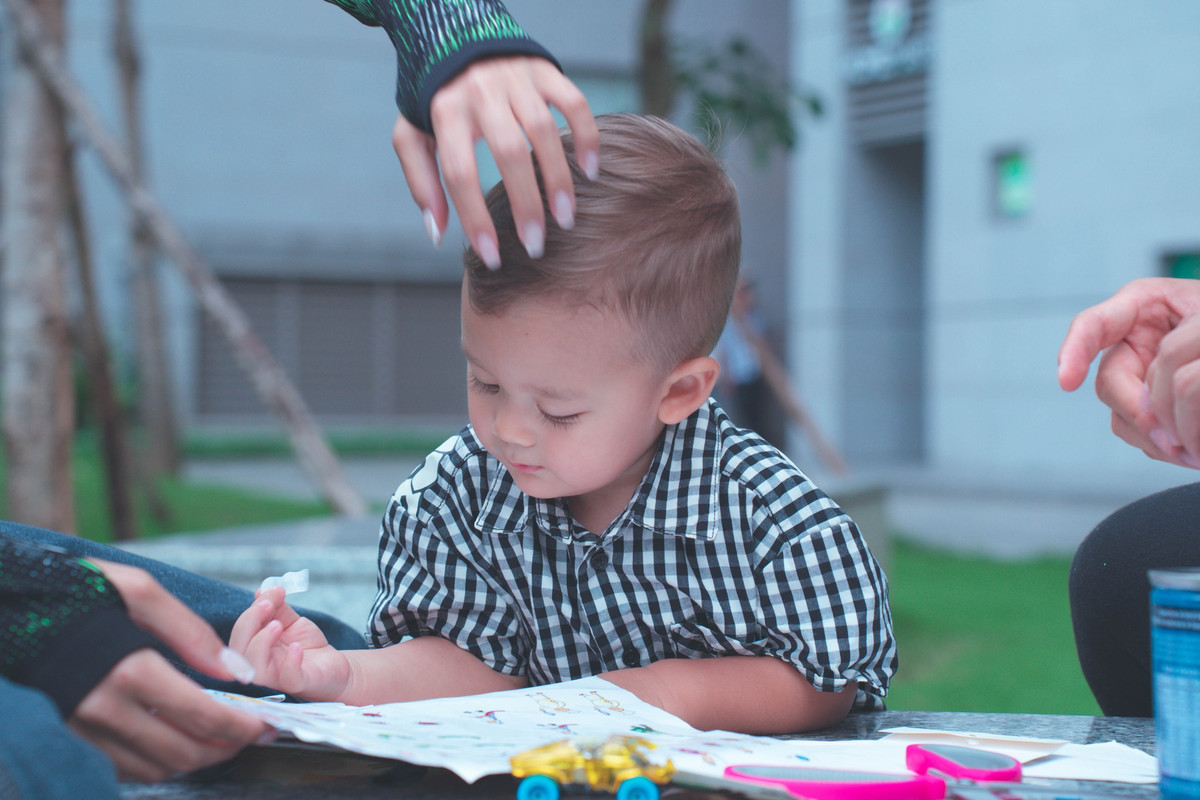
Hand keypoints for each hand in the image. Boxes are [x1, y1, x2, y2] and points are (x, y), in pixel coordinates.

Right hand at [69, 560, 269, 780]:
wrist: (8, 609)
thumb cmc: (76, 591)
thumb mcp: (140, 592)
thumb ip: (192, 633)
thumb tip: (236, 671)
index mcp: (129, 670)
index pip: (202, 716)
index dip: (243, 727)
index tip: (267, 725)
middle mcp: (103, 709)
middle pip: (182, 752)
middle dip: (225, 749)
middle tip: (249, 735)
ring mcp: (81, 729)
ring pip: (153, 768)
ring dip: (193, 760)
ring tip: (218, 738)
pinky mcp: (67, 736)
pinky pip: (122, 767)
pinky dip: (157, 761)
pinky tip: (174, 737)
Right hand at [229, 587, 350, 700]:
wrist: (333, 664)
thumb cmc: (306, 645)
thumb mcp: (290, 621)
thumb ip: (276, 607)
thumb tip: (262, 590)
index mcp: (253, 649)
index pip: (240, 633)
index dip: (250, 613)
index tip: (271, 593)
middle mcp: (260, 666)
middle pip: (239, 650)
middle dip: (249, 623)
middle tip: (269, 605)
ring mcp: (277, 678)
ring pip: (255, 669)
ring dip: (261, 642)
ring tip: (277, 625)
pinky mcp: (298, 684)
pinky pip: (288, 678)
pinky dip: (290, 662)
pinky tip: (296, 647)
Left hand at [392, 55, 598, 267]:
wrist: (451, 30)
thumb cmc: (432, 96)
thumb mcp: (411, 134)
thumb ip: (421, 182)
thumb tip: (439, 234)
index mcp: (444, 111)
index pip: (460, 172)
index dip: (475, 218)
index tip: (493, 258)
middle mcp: (481, 92)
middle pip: (509, 154)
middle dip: (525, 205)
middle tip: (537, 245)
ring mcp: (516, 78)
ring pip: (544, 131)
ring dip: (559, 179)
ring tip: (566, 218)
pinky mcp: (544, 69)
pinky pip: (574, 102)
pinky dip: (586, 136)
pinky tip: (591, 170)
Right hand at [1058, 277, 1199, 466]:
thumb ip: (1177, 353)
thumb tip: (1151, 410)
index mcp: (1143, 305)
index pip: (1093, 325)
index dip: (1075, 351)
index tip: (1068, 382)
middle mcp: (1131, 342)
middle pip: (1111, 383)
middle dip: (1138, 414)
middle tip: (1174, 442)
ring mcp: (1137, 376)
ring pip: (1121, 416)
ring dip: (1152, 437)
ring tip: (1192, 452)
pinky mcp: (1148, 406)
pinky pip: (1140, 434)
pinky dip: (1162, 445)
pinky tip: (1188, 448)